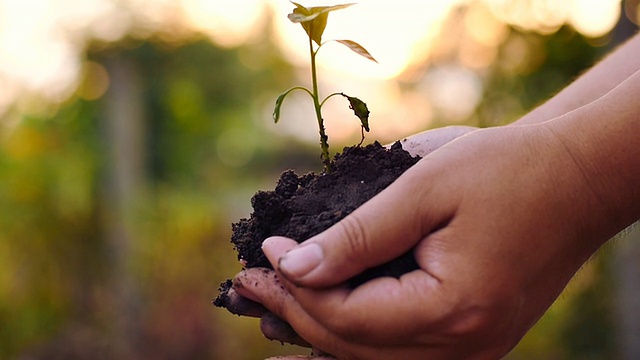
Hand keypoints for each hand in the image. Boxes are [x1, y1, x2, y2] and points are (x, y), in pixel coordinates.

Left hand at [236, 123, 610, 358]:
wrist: (574, 181)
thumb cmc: (506, 171)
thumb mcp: (424, 189)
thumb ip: (357, 235)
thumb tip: (294, 264)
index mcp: (451, 309)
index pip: (347, 317)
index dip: (297, 286)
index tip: (264, 251)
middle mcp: (462, 346)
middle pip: (353, 346)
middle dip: (295, 312)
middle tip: (248, 284)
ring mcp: (471, 351)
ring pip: (372, 359)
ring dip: (317, 331)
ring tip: (270, 309)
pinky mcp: (472, 340)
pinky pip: (398, 353)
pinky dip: (353, 339)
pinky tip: (321, 330)